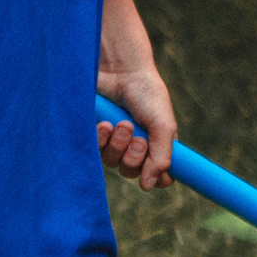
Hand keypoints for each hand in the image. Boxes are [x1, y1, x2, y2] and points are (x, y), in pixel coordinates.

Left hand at [95, 66, 174, 188]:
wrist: (118, 69)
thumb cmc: (145, 93)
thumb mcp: (162, 124)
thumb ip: (161, 157)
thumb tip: (148, 187)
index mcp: (156, 145)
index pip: (159, 177)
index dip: (156, 178)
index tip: (153, 170)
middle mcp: (134, 146)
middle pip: (132, 173)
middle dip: (134, 158)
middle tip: (137, 138)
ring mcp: (113, 141)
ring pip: (112, 163)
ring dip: (117, 146)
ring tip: (121, 124)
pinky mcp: (94, 135)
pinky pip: (94, 151)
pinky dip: (101, 140)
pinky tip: (105, 124)